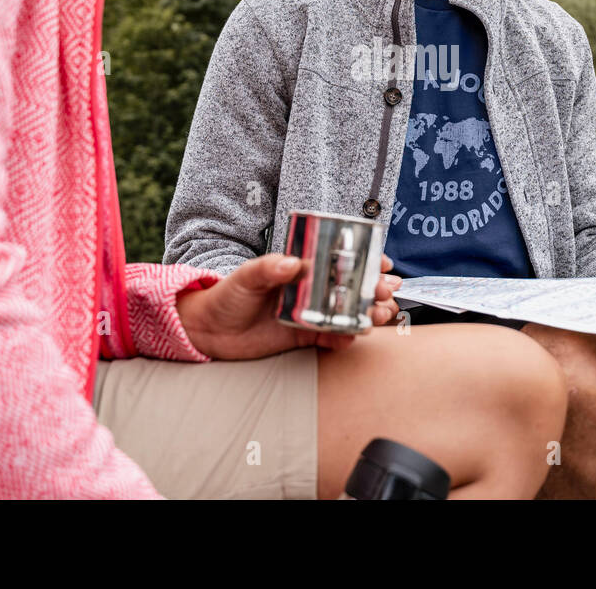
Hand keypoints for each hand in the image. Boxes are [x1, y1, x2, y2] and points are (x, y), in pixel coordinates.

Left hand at [176, 253, 400, 359]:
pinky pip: (333, 337)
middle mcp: (312, 288)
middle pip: (353, 286)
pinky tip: (355, 334)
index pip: (341, 258)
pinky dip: (347, 337)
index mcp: (303, 267)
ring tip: (378, 313)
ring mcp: (312, 312)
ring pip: (349, 311)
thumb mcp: (246, 276)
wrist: (209, 330)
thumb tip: (291, 263)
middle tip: (385, 291)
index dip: (367, 258)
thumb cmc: (227, 295)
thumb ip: (267, 268)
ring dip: (368, 311)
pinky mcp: (306, 336)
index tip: (383, 261)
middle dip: (376, 287)